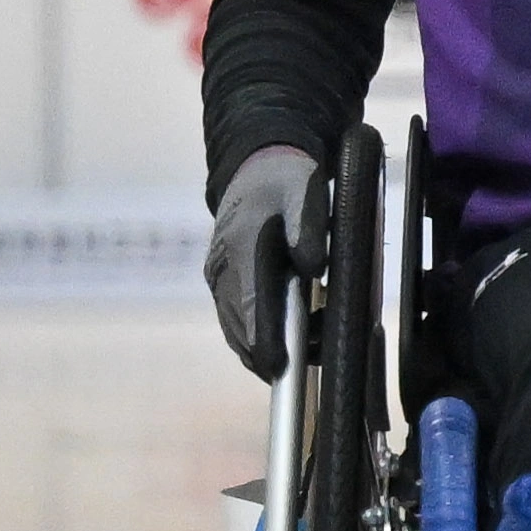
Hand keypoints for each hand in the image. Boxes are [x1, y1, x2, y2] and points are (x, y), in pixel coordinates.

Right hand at [207, 145, 310, 379]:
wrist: (256, 163)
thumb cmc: (285, 179)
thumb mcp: (304, 192)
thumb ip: (309, 228)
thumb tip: (313, 266)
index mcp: (241, 246)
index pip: (250, 303)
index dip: (265, 338)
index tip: (278, 367)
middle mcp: (221, 267)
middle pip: (239, 326)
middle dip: (269, 352)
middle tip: (310, 363)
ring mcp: (217, 276)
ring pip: (235, 327)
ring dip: (264, 346)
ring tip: (310, 351)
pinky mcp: (222, 280)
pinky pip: (235, 317)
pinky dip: (256, 334)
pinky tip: (288, 340)